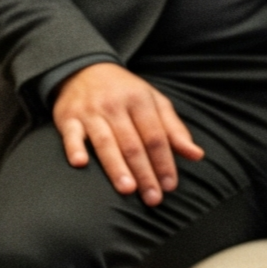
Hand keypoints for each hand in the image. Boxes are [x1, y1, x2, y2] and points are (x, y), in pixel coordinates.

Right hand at [54, 62, 204, 205]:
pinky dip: (75, 148)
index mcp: (140, 101)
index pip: (156, 136)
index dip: (164, 162)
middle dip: (145, 173)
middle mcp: (116, 106)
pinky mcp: (68, 118)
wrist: (85, 69)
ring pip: (105, 142)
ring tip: (127, 189)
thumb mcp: (154, 102)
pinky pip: (71, 135)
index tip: (170, 185)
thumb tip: (197, 155)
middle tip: (153, 198)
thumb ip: (174, 130)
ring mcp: (91, 112)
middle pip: (133, 144)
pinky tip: (80, 164)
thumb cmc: (126, 92)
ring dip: (116, 167)